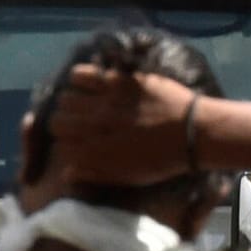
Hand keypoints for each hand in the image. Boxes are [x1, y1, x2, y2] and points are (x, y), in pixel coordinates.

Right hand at [46, 65, 197, 186]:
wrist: (193, 133)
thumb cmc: (164, 159)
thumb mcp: (130, 176)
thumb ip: (97, 173)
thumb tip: (67, 172)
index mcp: (97, 152)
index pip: (60, 145)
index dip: (66, 143)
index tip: (74, 141)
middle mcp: (94, 127)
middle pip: (57, 121)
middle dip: (65, 122)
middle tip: (78, 121)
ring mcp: (104, 103)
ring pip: (66, 98)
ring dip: (72, 101)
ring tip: (85, 101)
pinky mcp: (116, 82)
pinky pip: (83, 74)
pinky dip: (81, 77)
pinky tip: (92, 82)